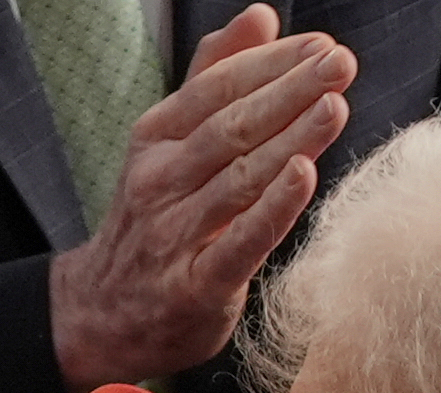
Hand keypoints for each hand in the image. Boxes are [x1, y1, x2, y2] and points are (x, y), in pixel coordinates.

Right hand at [49, 5, 356, 391]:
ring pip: (238, 179)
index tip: (322, 47)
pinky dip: (271, 209)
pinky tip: (303, 176)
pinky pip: (238, 243)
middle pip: (232, 127)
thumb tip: (261, 17)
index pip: (218, 88)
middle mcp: (160, 180)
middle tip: (340, 64)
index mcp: (156, 138)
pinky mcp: (195, 286)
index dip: (271, 65)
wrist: (100, 316)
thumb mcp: (171, 144)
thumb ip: (215, 79)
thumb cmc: (154, 222)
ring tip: (334, 107)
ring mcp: (174, 235)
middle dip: (289, 92)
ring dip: (289, 140)